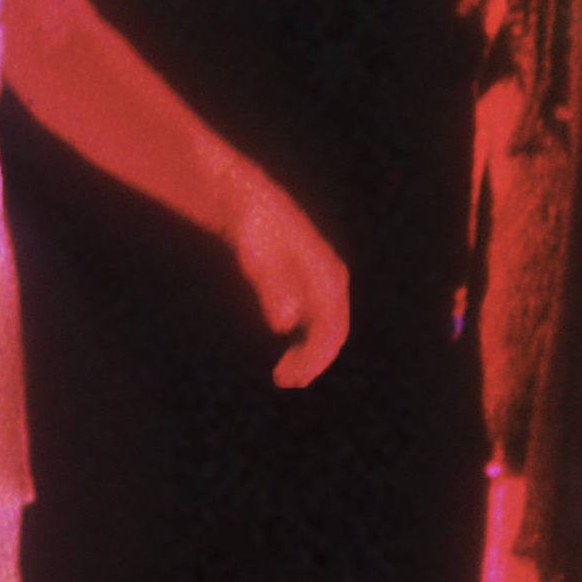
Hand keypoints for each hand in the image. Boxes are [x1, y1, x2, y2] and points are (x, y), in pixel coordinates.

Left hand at [224, 174, 349, 387]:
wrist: (248, 202)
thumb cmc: (251, 229)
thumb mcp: (256, 257)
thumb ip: (272, 288)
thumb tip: (284, 325)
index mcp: (326, 274)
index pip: (331, 327)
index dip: (314, 358)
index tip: (291, 377)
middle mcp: (331, 279)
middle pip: (334, 331)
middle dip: (313, 361)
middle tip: (284, 380)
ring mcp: (323, 281)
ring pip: (327, 329)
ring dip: (310, 355)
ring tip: (284, 375)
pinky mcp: (311, 284)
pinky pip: (317, 322)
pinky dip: (306, 343)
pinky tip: (288, 355)